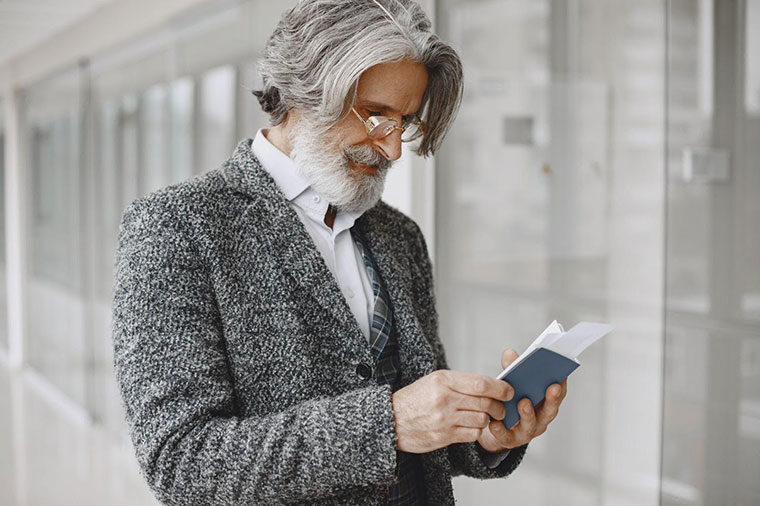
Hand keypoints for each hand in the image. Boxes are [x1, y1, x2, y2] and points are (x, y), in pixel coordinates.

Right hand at [391, 369, 514, 452]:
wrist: (390, 420)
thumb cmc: (414, 399)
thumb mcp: (434, 380)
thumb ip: (460, 382)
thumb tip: (490, 386)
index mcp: (443, 380)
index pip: (481, 384)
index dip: (500, 388)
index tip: (509, 390)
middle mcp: (445, 398)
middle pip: (486, 403)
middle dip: (499, 406)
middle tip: (502, 407)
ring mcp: (444, 419)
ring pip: (482, 419)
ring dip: (488, 419)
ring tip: (485, 417)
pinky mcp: (444, 436)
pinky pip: (472, 434)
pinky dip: (477, 431)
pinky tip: (472, 426)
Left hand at [477, 349, 567, 452]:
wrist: (496, 427)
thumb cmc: (509, 401)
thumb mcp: (511, 383)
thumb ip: (512, 369)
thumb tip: (510, 353)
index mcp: (544, 403)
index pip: (558, 394)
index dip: (562, 385)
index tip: (563, 374)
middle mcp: (540, 419)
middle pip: (549, 410)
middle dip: (552, 399)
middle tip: (552, 387)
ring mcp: (527, 432)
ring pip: (531, 425)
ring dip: (529, 414)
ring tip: (523, 403)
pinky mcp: (510, 441)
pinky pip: (506, 436)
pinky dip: (501, 430)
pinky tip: (494, 422)